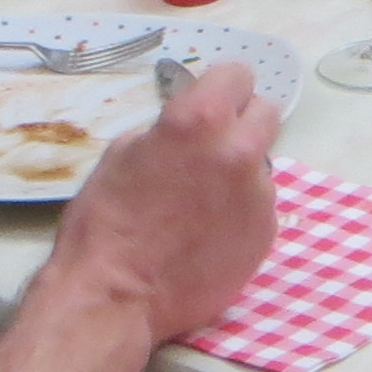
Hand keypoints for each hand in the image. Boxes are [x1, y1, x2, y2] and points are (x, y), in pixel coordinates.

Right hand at [47, 58, 280, 343]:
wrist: (115, 296)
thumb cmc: (105, 223)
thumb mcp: (122, 153)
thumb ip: (168, 129)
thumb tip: (190, 124)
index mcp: (199, 121)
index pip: (237, 74)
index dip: (221, 85)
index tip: (213, 97)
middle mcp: (238, 151)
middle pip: (266, 112)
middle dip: (242, 121)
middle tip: (214, 142)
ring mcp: (258, 194)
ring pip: (261, 164)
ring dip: (238, 172)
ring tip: (199, 202)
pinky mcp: (266, 232)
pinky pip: (258, 206)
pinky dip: (239, 211)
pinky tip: (206, 231)